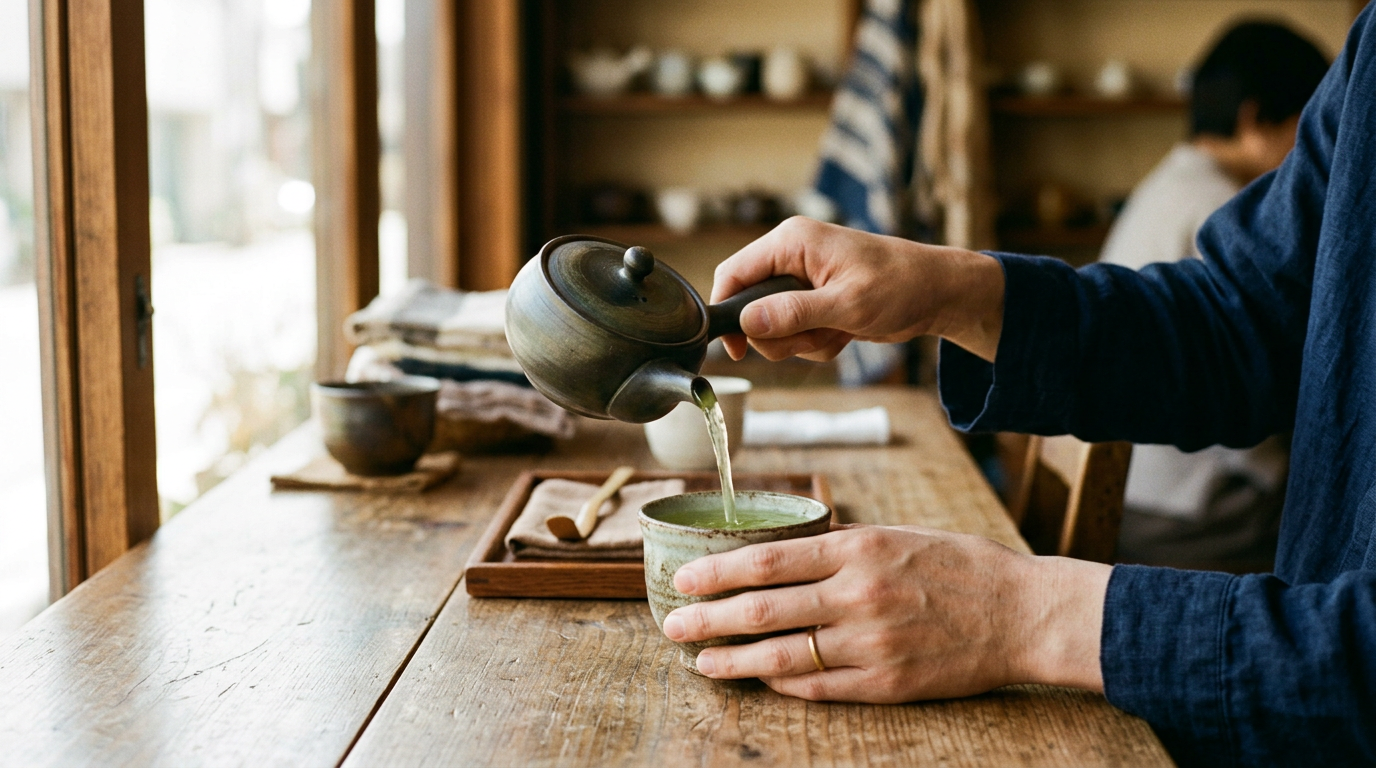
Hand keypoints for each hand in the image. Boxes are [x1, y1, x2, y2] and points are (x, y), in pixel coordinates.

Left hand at [660, 525, 1109, 702]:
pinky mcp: (886, 683)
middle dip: (709, 620)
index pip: (769, 560)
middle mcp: (858, 595)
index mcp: (859, 550)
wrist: (1023, 613)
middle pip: (763, 610)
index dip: (718, 571)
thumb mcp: (898, 536)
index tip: (684, 579)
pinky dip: (783, 684)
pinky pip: (820, 688)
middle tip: (672, 627)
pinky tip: (760, 680)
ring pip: (783, 656)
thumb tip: (782, 555)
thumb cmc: (961, 567)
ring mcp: (871, 644)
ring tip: (702, 662)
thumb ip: (839, 547)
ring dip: (734, 661)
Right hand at [710, 217, 1005, 362]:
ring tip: (839, 331)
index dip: (727, 313)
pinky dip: (818, 343)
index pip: (733, 273)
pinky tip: (845, 333)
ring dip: (804, 342)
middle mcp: (791, 259)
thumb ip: (792, 314)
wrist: (938, 295)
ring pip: (773, 328)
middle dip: (781, 335)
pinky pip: (796, 335)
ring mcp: (801, 282)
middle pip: (751, 309)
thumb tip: (745, 324)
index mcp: (791, 242)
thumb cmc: (900, 286)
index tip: (735, 348)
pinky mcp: (814, 302)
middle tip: (816, 336)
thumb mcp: (846, 304)